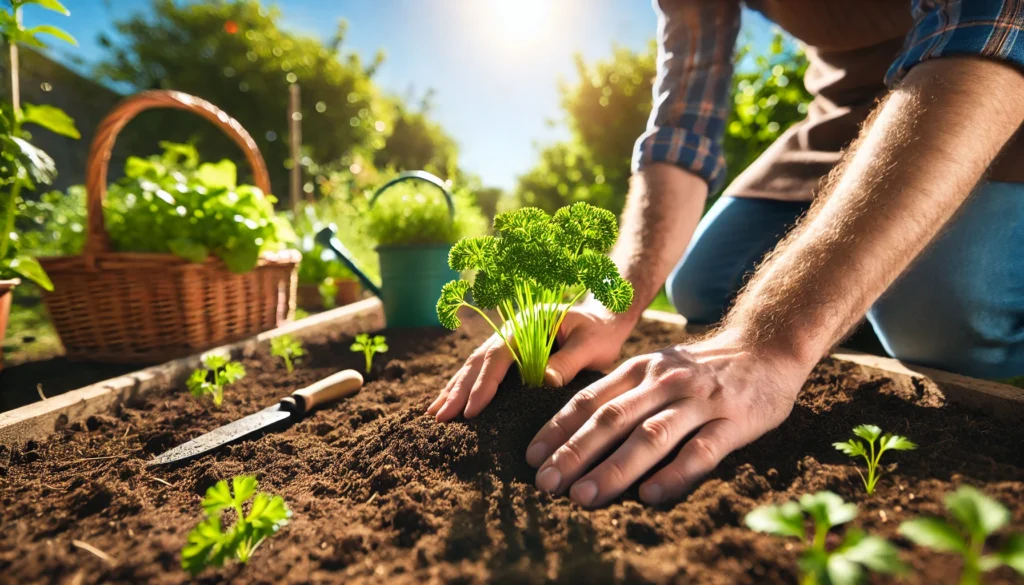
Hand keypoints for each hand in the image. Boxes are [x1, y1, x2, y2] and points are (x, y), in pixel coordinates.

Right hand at [427, 300, 636, 421]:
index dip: (484, 384)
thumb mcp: (592, 343)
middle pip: (478, 362)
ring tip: (435, 415)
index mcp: (527, 323)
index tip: (472, 410)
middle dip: (458, 391)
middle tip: (440, 419)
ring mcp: (507, 341)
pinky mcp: (510, 355)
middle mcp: (511, 330)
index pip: (500, 356)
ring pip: (474, 366)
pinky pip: (482, 371)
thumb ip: (569, 361)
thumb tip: (544, 382)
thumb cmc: (600, 331)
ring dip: (454, 390)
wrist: (604, 318)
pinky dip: (464, 387)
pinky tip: (449, 403)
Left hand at [525, 329, 810, 506]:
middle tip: (546, 484)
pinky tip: (650, 496)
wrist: (768, 347)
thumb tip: (573, 430)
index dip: (558, 429)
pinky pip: (701, 451)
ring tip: (584, 496)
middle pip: (612, 419)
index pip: (590, 400)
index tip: (532, 457)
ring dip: (614, 468)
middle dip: (574, 453)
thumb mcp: (656, 367)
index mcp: (640, 370)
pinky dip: (674, 474)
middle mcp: (665, 382)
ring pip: (651, 436)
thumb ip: (622, 393)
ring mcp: (700, 401)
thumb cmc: (701, 368)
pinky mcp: (734, 421)